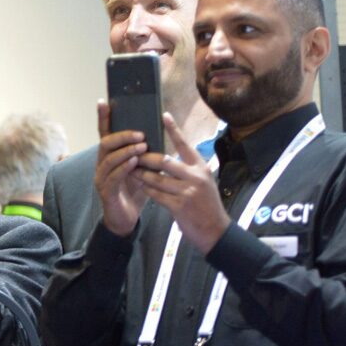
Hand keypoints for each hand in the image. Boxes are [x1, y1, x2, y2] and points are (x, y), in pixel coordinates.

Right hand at [93, 101, 149, 237]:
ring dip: (125, 151)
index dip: (103, 118)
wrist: (126, 220)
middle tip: (141, 134)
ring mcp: (101, 177)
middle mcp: (102, 164)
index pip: (105, 134)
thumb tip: (159, 135)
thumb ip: (145, 155)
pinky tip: (135, 163)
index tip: (103, 101)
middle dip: (122, 136)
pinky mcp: (105, 191)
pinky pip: (112, 176)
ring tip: (142, 147)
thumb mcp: (141, 170)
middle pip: (105, 142)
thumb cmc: (134, 192)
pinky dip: (123, 168)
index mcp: (110, 157)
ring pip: (108, 158)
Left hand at [136, 113, 231, 252]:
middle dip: (145, 158)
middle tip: (132, 153)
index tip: (164, 115)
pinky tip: (140, 186)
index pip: (185, 145)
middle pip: (164, 161)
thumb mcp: (203, 181)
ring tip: (130, 169)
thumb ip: (188, 169)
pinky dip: (147, 189)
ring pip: (156, 178)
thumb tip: (168, 156)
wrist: (215, 230)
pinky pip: (156, 194)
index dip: (174, 130)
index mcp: (201, 167)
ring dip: (141, 174)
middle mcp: (196, 177)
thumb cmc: (205, 203)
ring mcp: (188, 191)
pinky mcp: (179, 206)